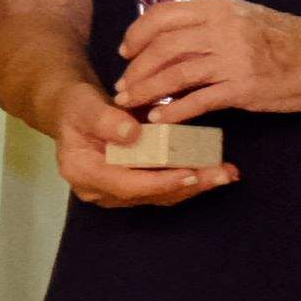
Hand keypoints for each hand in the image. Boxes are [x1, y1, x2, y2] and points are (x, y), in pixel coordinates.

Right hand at [48, 105, 236, 207]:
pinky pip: (163, 187)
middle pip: (149, 194)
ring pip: (160, 195)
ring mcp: (116, 192)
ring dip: (196, 185)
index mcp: (83, 173)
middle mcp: (99, 190)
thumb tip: (132, 133)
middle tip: (222, 175)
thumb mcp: (85, 105)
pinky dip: (190, 179)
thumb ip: (105, 119)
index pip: (127, 185)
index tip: (190, 174)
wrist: (74, 111)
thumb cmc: (77, 106)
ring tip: (226, 173)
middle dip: (189, 186)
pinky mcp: (132, 186)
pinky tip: (215, 169)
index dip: (160, 182)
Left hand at [118, 0, 300, 124]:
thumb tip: (171, 34)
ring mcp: (234, 60)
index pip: (163, 16)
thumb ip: (209, 22)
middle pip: (163, 48)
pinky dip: (175, 111)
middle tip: (124, 85)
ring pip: (175, 75)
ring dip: (147, 90)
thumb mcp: (245, 16)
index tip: (126, 51)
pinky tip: (161, 118)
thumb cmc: (286, 39)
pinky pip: (198, 101)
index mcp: (220, 9)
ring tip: (131, 103)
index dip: (137, 34)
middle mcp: (224, 30)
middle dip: (136, 69)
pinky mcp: (243, 89)